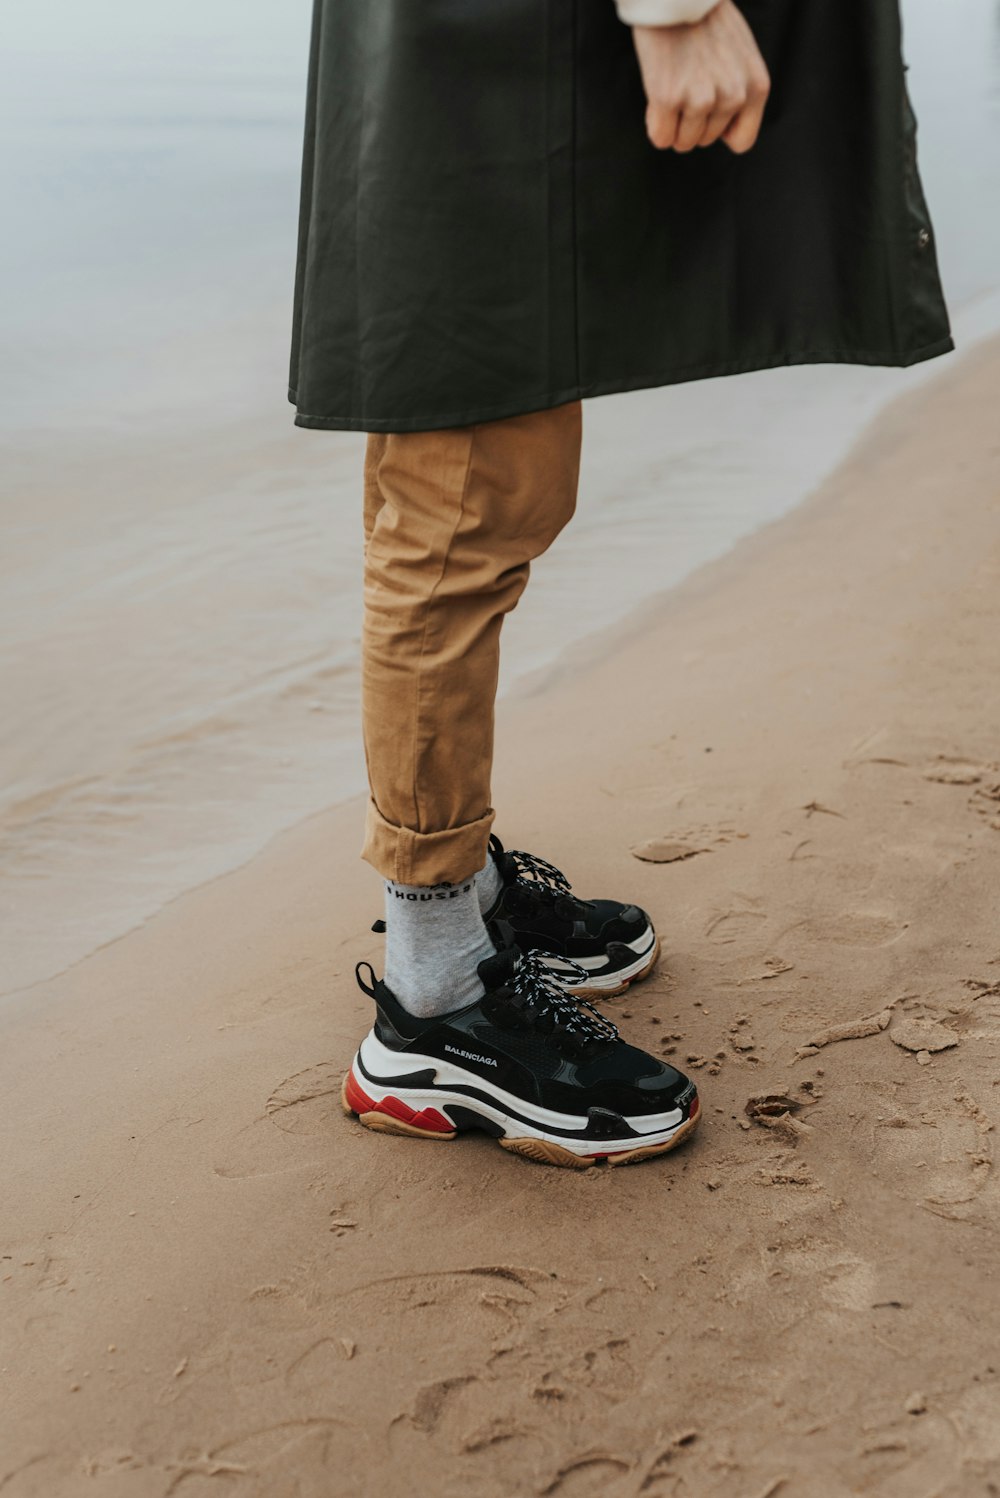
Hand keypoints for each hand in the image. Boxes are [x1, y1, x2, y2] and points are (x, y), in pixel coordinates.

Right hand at [632, 0, 769, 154]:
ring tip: (672, 88)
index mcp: (756, 86)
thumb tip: (725, 132)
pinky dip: (655, 124)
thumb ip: (740, 88)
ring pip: (683, 141)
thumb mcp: (741, 53)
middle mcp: (733, 96)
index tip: (709, 114)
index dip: (721, 131)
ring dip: (673, 123)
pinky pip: (660, 136)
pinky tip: (656, 100)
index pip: (742, 141)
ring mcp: (701, 98)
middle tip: (684, 86)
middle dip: (691, 121)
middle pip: (706, 140)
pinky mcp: (669, 98)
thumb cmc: (705, 19)